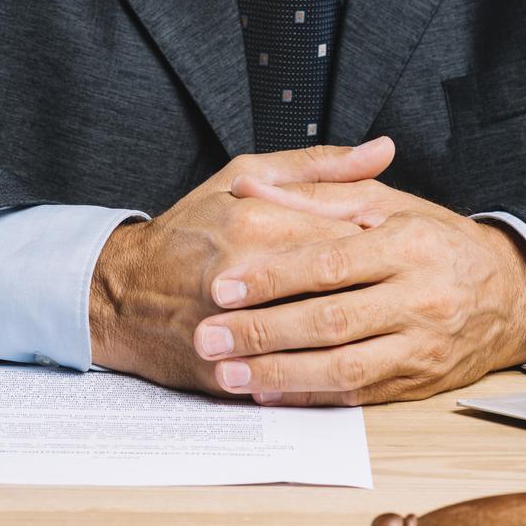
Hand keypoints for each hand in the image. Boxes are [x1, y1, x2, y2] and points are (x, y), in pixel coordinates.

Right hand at [88, 138, 395, 394]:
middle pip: (338, 288)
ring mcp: (233, 325)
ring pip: (318, 337)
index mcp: (253, 222)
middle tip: (404, 290)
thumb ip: (318, 167)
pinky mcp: (227, 367)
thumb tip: (383, 150)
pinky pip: (291, 375)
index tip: (405, 248)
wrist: (120, 294)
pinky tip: (348, 362)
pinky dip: (324, 372)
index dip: (383, 245)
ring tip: (382, 327)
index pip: (343, 234)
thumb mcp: (243, 178)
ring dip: (357, 334)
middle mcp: (243, 273)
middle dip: (376, 291)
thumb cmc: (187, 231)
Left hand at [187, 141, 525, 404]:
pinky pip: (358, 394)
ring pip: (343, 367)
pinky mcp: (418, 382)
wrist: (511, 294)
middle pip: (331, 320)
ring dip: (279, 374)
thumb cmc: (435, 241)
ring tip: (227, 374)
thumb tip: (251, 189)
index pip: (329, 263)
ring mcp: (422, 346)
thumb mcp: (385, 203)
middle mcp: (420, 298)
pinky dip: (309, 395)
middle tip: (208, 336)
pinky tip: (268, 391)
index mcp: (409, 244)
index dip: (273, 277)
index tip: (223, 286)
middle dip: (263, 332)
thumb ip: (316, 193)